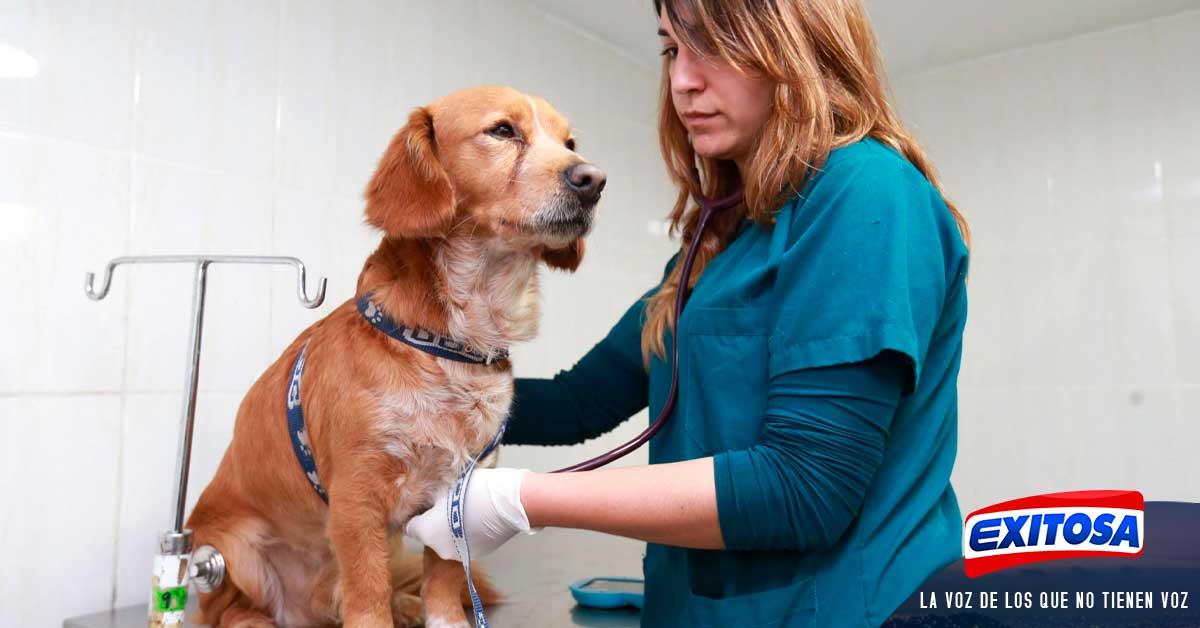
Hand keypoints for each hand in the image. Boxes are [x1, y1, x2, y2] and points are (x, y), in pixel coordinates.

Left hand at [405, 467, 535, 560]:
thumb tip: (423, 500)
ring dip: (451, 527)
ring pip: (448, 539)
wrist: (511, 503)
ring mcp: (460, 554)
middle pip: (429, 534)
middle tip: (448, 502)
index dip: (417, 512)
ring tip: (466, 509)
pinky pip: (465, 542)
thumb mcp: (445, 487)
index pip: (409, 525)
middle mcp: (440, 549)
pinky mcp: (478, 553)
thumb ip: (429, 498)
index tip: (427, 502)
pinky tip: (479, 517)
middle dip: (434, 520)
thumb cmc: (474, 490)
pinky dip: (468, 532)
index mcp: (426, 532)